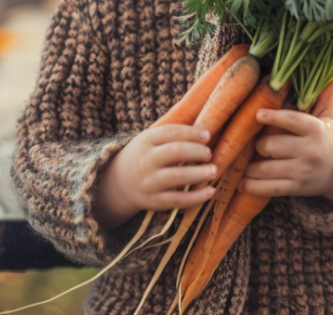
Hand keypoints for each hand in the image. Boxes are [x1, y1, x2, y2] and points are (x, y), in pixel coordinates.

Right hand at [94, 125, 217, 229]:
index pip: (171, 132)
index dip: (192, 133)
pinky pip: (177, 200)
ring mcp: (149, 182)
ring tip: (214, 170)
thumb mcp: (150, 139)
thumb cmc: (145, 155)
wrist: (118, 183)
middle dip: (197, 151)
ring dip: (199, 173)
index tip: (208, 135)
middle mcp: (146, 160)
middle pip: (175, 152)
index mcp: (146, 140)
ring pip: (177, 177)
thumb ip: (174, 134)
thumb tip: (207, 131)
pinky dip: (196, 197)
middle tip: (209, 153)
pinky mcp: (153, 201)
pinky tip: (211, 191)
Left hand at [238, 81, 332, 206]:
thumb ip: (323, 94)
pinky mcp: (295, 188)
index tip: (257, 113)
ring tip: (241, 159)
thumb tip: (327, 70)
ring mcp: (301, 172)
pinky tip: (240, 182)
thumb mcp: (328, 115)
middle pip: (272, 145)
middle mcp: (309, 152)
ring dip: (249, 164)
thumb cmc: (327, 137)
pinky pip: (268, 189)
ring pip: (266, 168)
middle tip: (252, 140)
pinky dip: (251, 186)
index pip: (293, 121)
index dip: (274, 117)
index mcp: (316, 130)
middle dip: (258, 143)